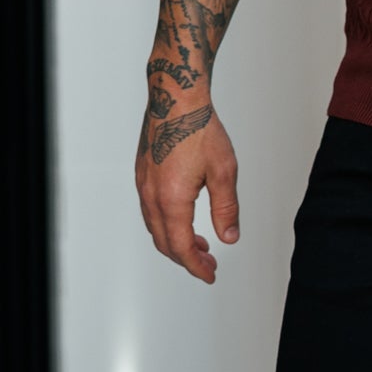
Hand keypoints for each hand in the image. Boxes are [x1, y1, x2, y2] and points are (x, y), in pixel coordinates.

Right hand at [135, 90, 240, 283]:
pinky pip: (151, 211)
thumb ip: (226, 209)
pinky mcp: (142, 174)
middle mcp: (151, 195)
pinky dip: (167, 225)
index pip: (181, 247)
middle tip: (208, 264)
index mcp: (172, 199)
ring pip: (155, 228)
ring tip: (200, 245)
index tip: (210, 274)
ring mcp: (143, 185)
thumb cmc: (199, 128)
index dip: (196, 266)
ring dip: (176, 242)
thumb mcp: (224, 172)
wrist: (175, 97)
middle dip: (186, 259)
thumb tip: (229, 237)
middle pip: (165, 243)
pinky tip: (184, 219)